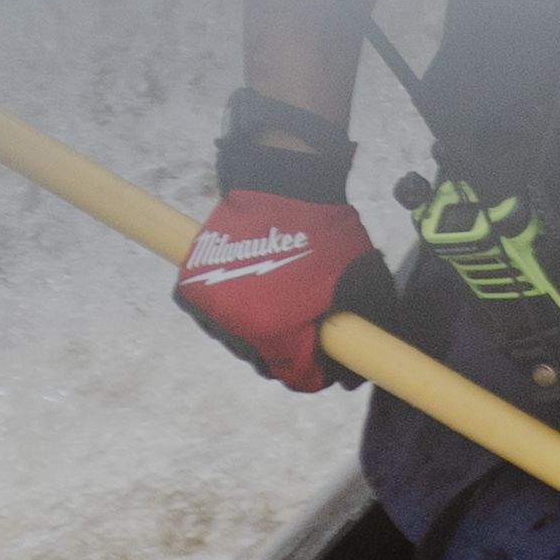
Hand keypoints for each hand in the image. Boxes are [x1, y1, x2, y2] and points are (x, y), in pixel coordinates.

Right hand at [172, 102, 383, 393]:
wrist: (281, 182)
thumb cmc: (324, 233)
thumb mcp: (365, 282)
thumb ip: (367, 328)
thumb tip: (357, 368)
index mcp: (276, 331)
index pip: (299, 377)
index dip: (319, 371)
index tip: (329, 355)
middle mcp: (237, 326)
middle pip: (266, 362)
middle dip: (288, 350)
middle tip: (305, 323)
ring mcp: (211, 306)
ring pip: (239, 341)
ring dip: (258, 330)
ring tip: (279, 300)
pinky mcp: (193, 286)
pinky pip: (215, 316)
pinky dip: (232, 310)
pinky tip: (252, 289)